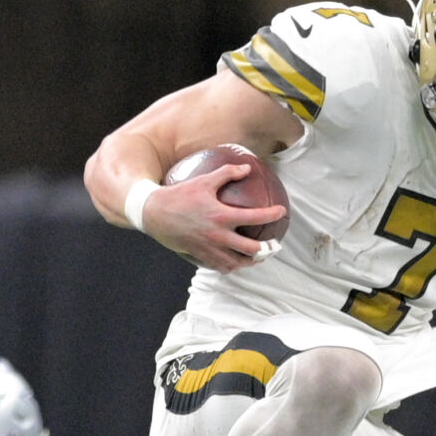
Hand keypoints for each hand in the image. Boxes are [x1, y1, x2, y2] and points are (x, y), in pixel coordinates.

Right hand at [149, 167, 284, 272]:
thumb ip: (227, 173)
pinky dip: (231, 266)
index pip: (254, 217)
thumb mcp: (204, 180)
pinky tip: (235, 261)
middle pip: (250, 250)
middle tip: (274, 246)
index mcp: (221, 216)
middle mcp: (218, 236)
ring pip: (237, 263)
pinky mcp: (200, 257)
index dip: (271, 215)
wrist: (154, 214)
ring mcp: (209, 249)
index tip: (281, 212)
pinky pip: (221, 267)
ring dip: (250, 262)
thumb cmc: (179, 195)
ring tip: (258, 258)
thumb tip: (247, 168)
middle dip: (266, 250)